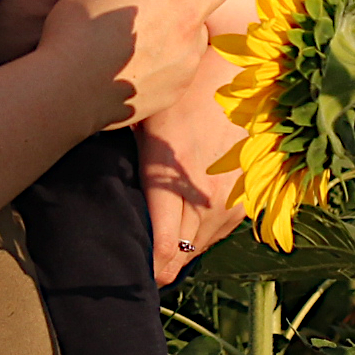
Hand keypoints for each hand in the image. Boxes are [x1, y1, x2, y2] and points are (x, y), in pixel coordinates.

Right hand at [33, 0, 243, 129]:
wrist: (69, 91)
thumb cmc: (75, 30)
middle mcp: (189, 17)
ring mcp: (190, 53)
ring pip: (202, 22)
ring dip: (191, 12)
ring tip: (162, 16)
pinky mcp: (182, 82)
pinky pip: (187, 56)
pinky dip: (175, 47)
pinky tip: (149, 51)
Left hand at [140, 79, 247, 284]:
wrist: (232, 77)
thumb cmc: (180, 98)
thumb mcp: (145, 129)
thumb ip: (135, 170)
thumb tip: (109, 204)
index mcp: (174, 180)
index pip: (165, 245)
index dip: (150, 268)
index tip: (138, 277)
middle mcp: (206, 196)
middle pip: (182, 252)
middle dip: (162, 265)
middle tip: (142, 272)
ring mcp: (230, 198)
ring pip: (202, 246)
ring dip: (182, 253)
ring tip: (161, 258)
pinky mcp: (245, 195)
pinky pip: (221, 231)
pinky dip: (202, 237)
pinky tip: (187, 234)